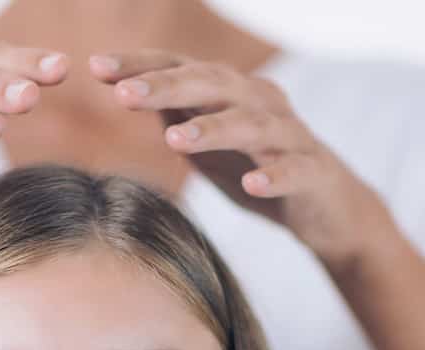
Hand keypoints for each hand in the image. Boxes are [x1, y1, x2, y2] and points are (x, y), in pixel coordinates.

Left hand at [89, 49, 395, 272]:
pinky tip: (252, 186)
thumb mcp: (209, 143)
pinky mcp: (314, 173)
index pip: (181, 69)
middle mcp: (261, 103)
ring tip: (176, 140)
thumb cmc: (259, 169)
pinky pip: (294, 170)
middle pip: (212, 85)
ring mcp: (290, 137)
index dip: (141, 66)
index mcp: (232, 94)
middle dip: (166, 88)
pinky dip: (274, 175)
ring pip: (251, 124)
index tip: (96, 67)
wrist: (328, 209)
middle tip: (123, 96)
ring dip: (213, 129)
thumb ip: (174, 115)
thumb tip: (125, 89)